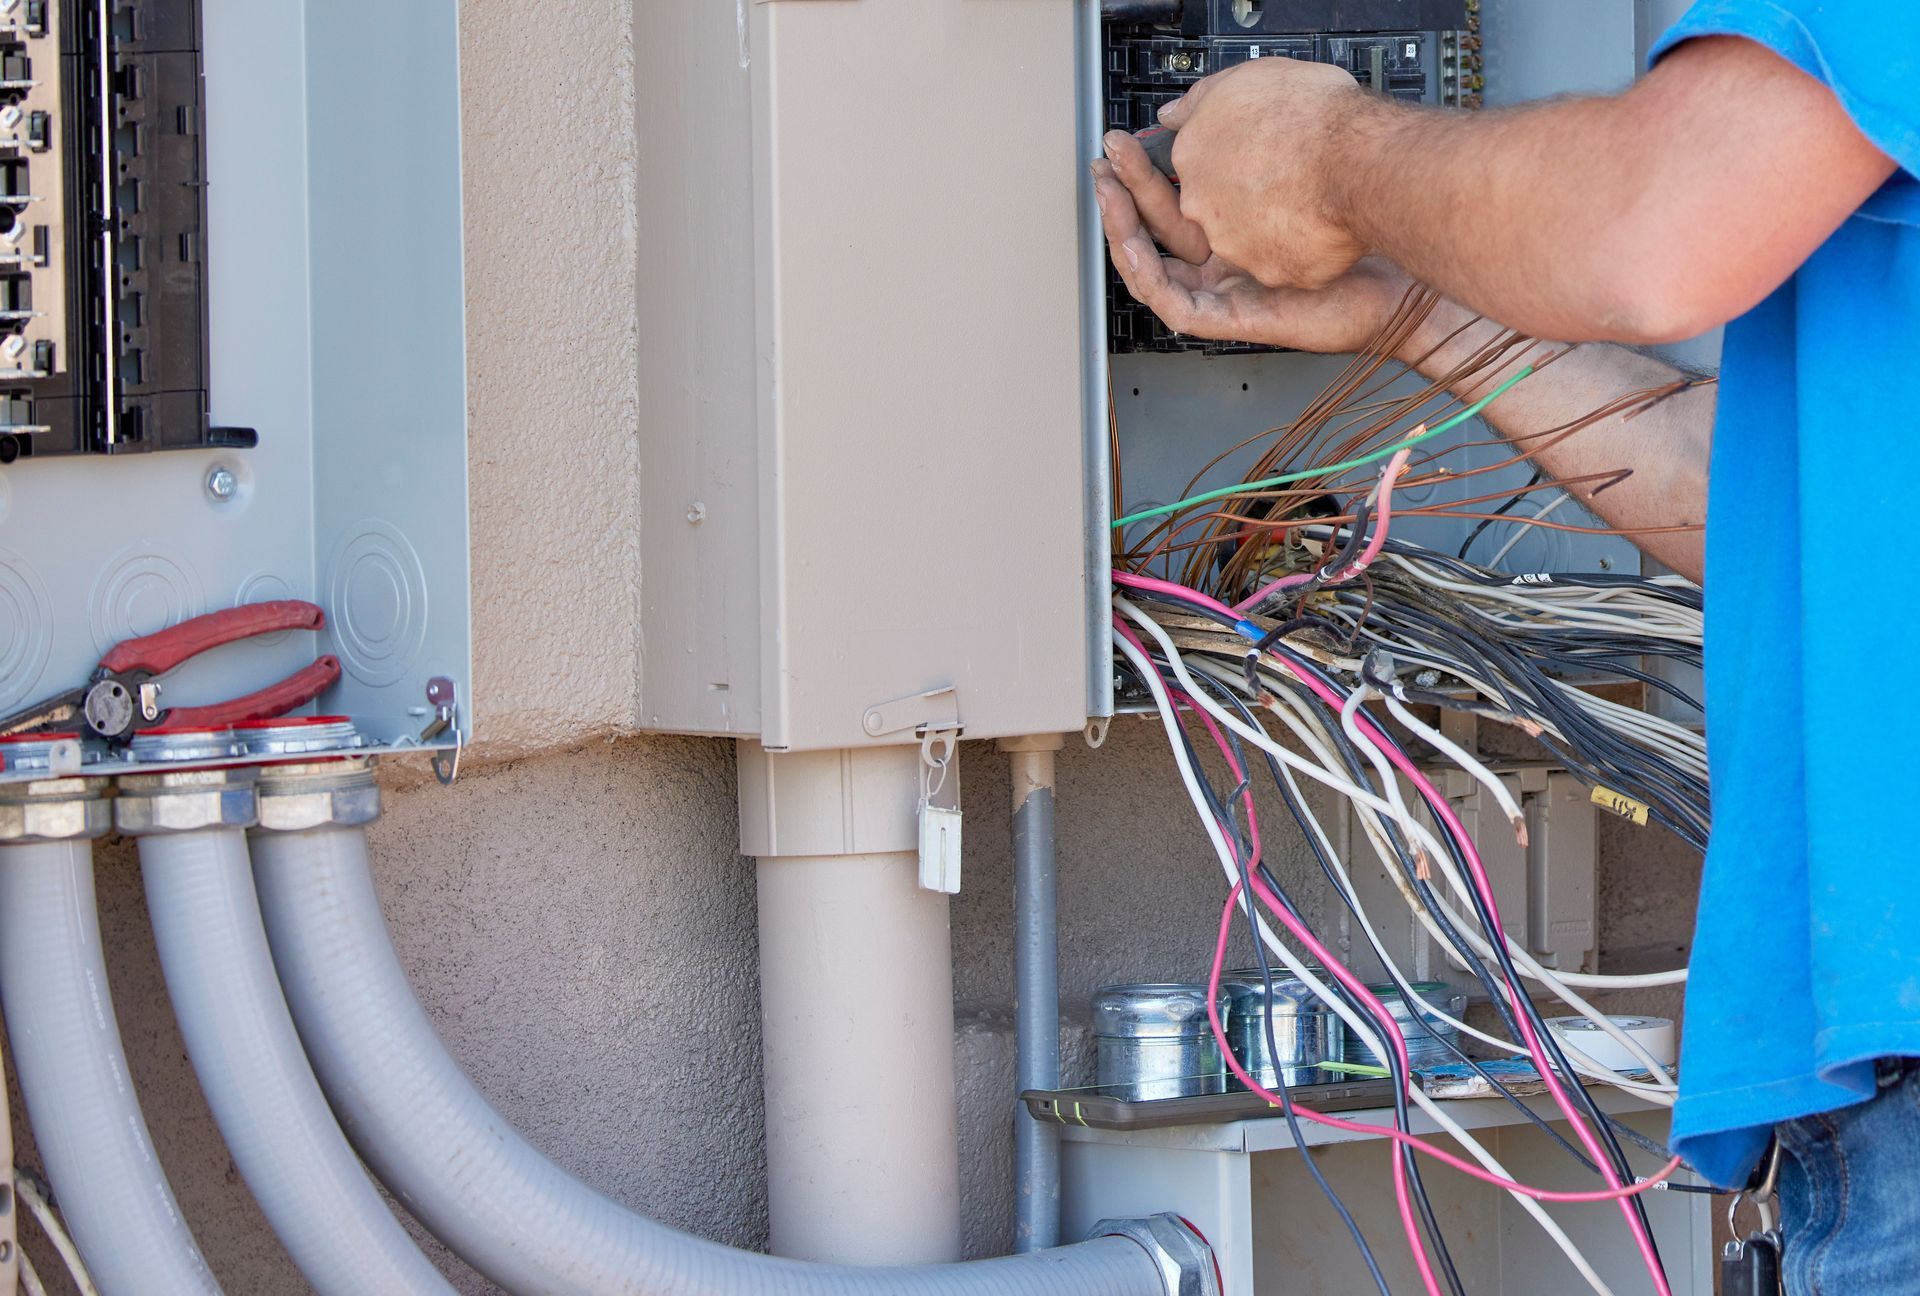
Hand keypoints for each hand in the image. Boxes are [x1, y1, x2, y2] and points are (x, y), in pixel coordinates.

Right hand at [1094, 133, 1407, 354]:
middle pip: (1157, 230)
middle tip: (1105, 159)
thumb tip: (1217, 110)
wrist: (1390, 265)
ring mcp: (1225, 292)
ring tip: (1106, 192)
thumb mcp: (1291, 164)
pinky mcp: (1229, 318)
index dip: (1147, 174)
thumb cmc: (1355, 217)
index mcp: (1238, 228)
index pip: (1177, 202)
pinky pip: (1172, 302)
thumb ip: (1249, 143)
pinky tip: (1127, 241)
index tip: (1131, 141)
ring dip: (1124, 229)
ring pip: (1154, 266)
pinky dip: (1145, 273)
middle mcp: (1226, 262)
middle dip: (1125, 192)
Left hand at [1157, 57, 1375, 288]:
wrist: (1355, 160)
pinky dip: (1302, 245)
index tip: (1255, 151)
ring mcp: (1234, 244)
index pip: (1199, 163)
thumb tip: (1172, 113)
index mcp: (1193, 156)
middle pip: (1218, 205)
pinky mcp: (1270, 271)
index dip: (1231, 156)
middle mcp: (1202, 206)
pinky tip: (1322, 222)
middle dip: (1247, 193)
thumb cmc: (1310, 113)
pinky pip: (1286, 261)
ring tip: (1308, 197)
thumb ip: (1202, 99)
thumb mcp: (1247, 77)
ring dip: (1273, 221)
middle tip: (1284, 175)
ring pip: (1249, 237)